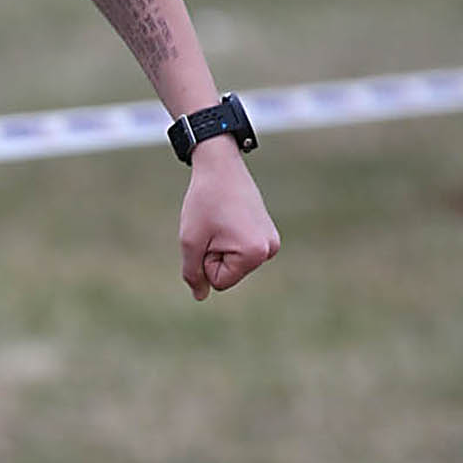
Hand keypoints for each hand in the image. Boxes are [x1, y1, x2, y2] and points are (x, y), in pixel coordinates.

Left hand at [178, 144, 280, 300]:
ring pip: (233, 263)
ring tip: (222, 220)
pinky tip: (230, 218)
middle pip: (229, 274)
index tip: (210, 233)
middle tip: (215, 224)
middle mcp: (270, 249)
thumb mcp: (190, 241)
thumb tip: (200, 296)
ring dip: (220, 246)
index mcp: (255, 253)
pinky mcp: (268, 233)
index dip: (205, 261)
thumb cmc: (204, 202)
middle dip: (214, 254)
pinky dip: (228, 239)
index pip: (220, 282)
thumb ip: (193, 273)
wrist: (220, 166)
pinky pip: (240, 250)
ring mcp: (271, 241)